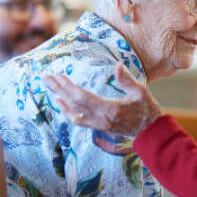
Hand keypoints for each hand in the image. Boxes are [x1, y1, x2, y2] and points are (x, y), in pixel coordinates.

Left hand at [44, 62, 161, 136]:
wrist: (150, 132)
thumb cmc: (147, 110)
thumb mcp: (141, 92)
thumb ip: (127, 80)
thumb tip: (118, 65)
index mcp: (109, 109)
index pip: (82, 97)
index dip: (68, 86)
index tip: (58, 76)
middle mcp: (100, 119)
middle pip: (73, 103)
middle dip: (58, 89)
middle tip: (46, 77)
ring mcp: (98, 124)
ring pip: (73, 113)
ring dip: (60, 100)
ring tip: (51, 87)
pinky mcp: (98, 127)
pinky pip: (78, 121)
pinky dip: (67, 112)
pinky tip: (62, 103)